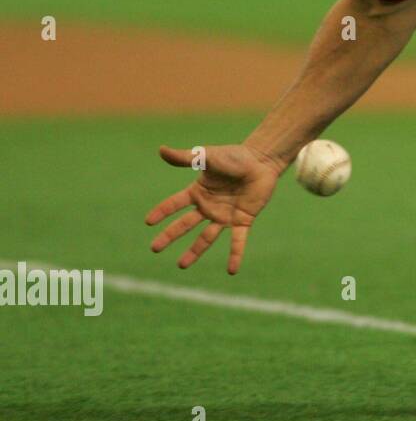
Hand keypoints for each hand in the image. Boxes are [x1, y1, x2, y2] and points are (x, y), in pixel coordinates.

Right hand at [146, 144, 285, 273]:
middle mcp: (208, 207)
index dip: (161, 212)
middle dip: (169, 236)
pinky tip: (232, 270)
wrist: (262, 161)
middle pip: (185, 224)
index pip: (174, 204)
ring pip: (206, 237)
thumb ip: (186, 157)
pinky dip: (235, 255)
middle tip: (154, 249)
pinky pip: (238, 241)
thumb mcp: (208, 156)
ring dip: (195, 252)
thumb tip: (161, 150)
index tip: (148, 222)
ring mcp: (224, 216)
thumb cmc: (235, 157)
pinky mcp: (243, 220)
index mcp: (198, 192)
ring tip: (181, 266)